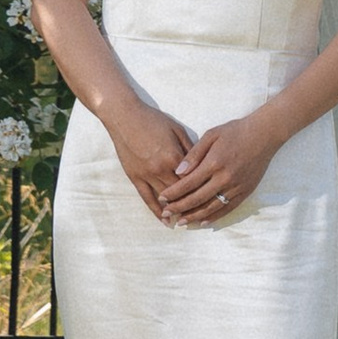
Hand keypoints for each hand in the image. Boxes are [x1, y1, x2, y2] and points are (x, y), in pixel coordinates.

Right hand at [106, 100, 196, 222]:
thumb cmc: (154, 120)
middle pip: (180, 193)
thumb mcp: (177, 130)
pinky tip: (164, 220)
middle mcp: (160, 169)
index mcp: (174, 157)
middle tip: (202, 216)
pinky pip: (146, 198)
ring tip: (186, 221)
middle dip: (191, 205)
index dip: (202, 191)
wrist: (126, 117)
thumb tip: (202, 166)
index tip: (211, 200)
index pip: (192, 181)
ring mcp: (146, 175)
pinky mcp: (135, 177)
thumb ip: (190, 150)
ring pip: (164, 199)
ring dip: (176, 211)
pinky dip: (156, 211)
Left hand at [162, 114, 276, 222]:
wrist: (264, 135)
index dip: (174, 193)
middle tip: (166, 213)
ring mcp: (236, 187)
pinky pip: (227, 209)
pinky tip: (203, 222)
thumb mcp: (211, 135)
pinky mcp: (245, 192)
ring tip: (181, 221)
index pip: (188, 183)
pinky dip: (214, 217)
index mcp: (214, 162)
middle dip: (179, 207)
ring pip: (211, 207)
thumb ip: (194, 154)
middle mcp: (225, 178)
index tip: (162, 198)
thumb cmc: (235, 131)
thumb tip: (178, 171)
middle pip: (197, 198)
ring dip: (194, 216)